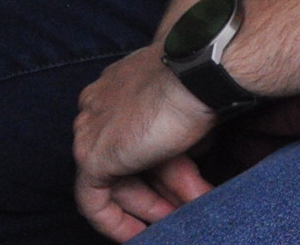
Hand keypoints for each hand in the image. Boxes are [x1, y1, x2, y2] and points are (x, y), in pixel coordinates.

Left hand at [74, 46, 216, 240]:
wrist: (203, 71)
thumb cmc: (208, 78)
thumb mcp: (189, 113)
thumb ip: (179, 141)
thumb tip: (191, 171)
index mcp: (118, 83)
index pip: (128, 132)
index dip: (153, 160)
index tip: (177, 178)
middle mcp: (97, 104)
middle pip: (123, 158)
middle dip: (157, 188)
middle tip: (185, 205)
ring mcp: (90, 130)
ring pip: (115, 180)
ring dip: (151, 204)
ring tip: (181, 217)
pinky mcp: (92, 156)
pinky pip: (94, 201)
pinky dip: (115, 221)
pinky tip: (138, 234)